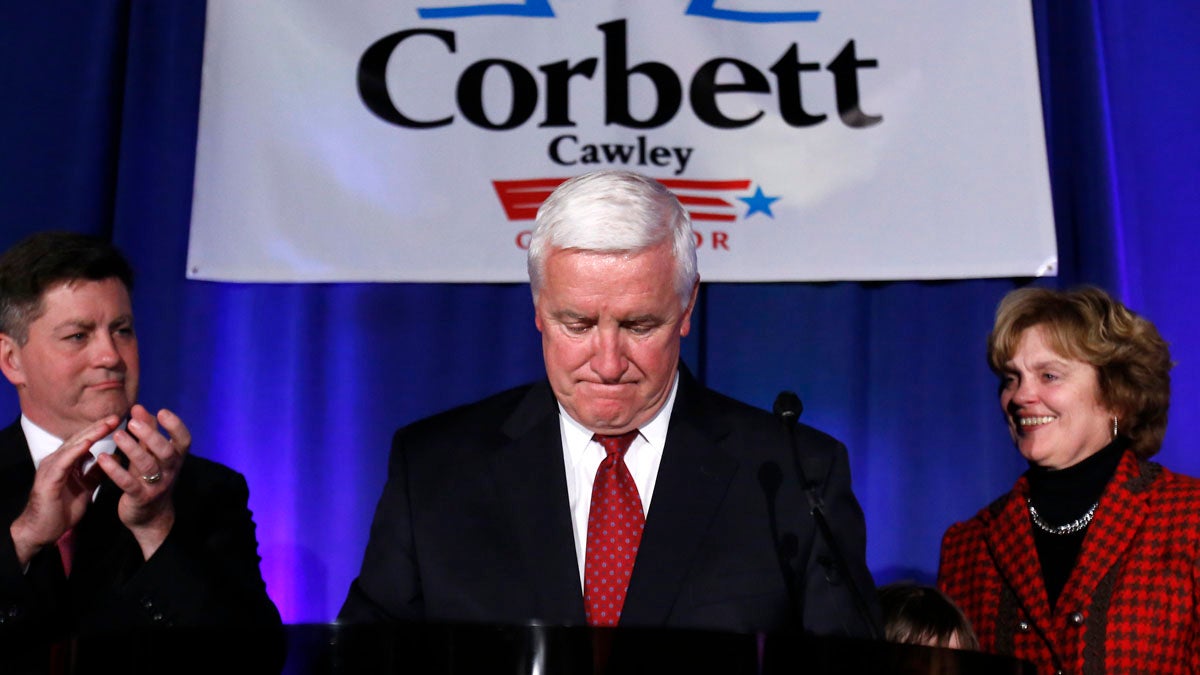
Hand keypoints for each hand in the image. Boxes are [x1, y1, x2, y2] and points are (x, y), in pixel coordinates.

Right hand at [9, 416, 117, 566]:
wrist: (43, 530)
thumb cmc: (63, 508)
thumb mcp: (86, 487)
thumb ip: (97, 472)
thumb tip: (116, 459)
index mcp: (67, 462)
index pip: (85, 440)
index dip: (101, 430)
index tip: (119, 420)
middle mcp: (58, 460)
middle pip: (80, 439)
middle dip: (98, 427)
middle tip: (116, 416)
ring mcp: (51, 468)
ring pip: (72, 447)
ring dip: (90, 435)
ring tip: (106, 425)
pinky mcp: (48, 480)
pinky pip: (63, 463)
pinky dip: (75, 452)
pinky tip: (87, 444)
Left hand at [99, 404, 190, 559]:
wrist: (150, 517)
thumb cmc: (150, 478)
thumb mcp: (152, 455)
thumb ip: (146, 432)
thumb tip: (138, 407)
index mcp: (176, 459)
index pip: (184, 440)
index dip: (176, 426)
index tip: (162, 411)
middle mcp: (170, 471)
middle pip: (166, 452)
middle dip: (150, 435)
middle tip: (133, 422)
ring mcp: (156, 485)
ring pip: (147, 465)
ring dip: (132, 449)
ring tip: (117, 435)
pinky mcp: (140, 498)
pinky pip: (128, 483)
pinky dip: (115, 470)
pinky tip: (103, 458)